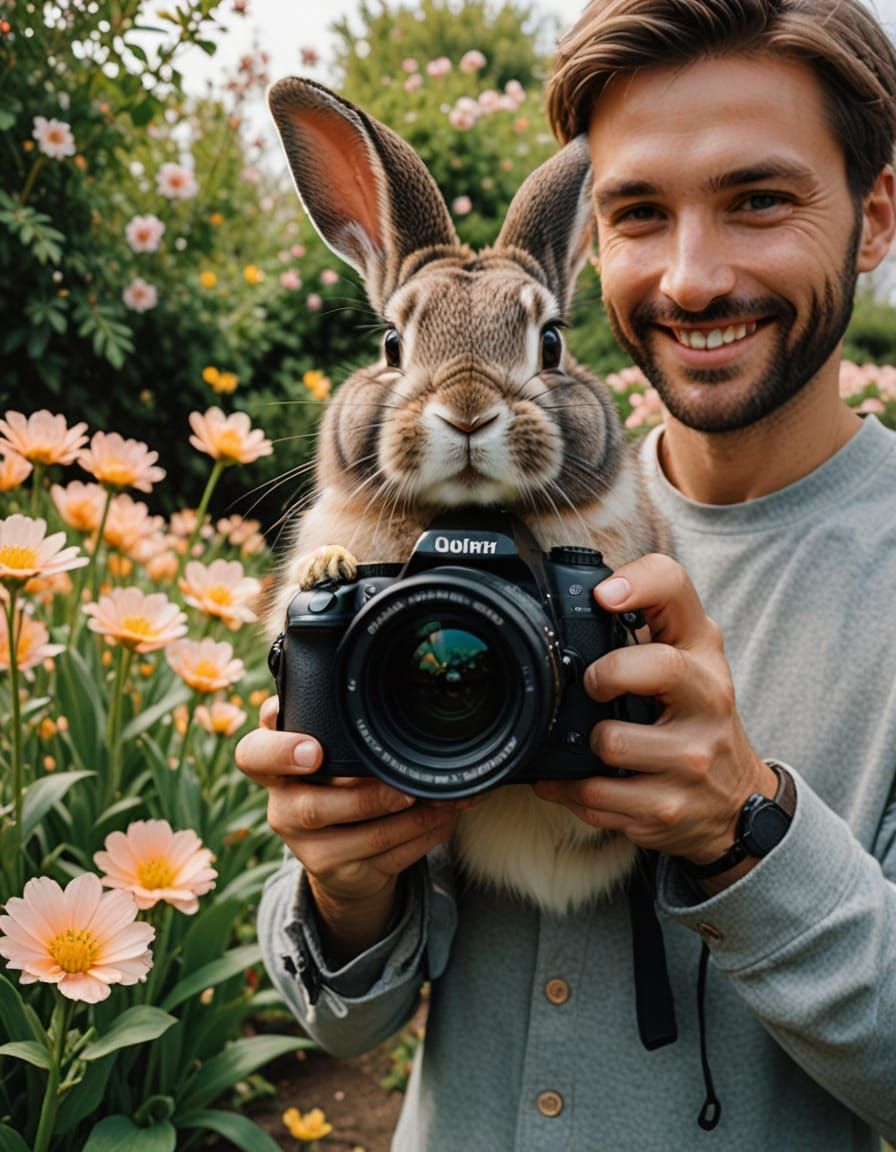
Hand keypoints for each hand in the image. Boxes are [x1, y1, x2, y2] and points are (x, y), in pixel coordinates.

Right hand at [235, 697, 466, 956]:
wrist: (341, 854)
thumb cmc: (336, 780)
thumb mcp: (328, 746)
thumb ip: (331, 718)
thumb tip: (373, 675)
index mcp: (274, 765)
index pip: (254, 754)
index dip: (279, 752)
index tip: (313, 751)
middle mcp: (282, 806)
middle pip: (310, 808)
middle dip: (364, 799)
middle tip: (405, 790)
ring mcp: (305, 846)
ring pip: (360, 837)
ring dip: (411, 819)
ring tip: (442, 800)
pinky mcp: (335, 872)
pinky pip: (385, 857)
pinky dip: (423, 835)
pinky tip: (444, 817)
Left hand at [534, 554, 776, 873]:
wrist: (735, 801)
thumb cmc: (695, 717)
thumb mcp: (687, 660)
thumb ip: (645, 624)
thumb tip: (580, 603)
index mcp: (702, 651)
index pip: (676, 589)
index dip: (638, 584)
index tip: (604, 596)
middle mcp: (708, 699)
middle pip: (660, 667)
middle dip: (608, 673)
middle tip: (593, 686)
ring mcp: (692, 759)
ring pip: (612, 742)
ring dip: (586, 745)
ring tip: (595, 743)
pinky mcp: (669, 808)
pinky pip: (595, 797)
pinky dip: (570, 789)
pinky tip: (576, 780)